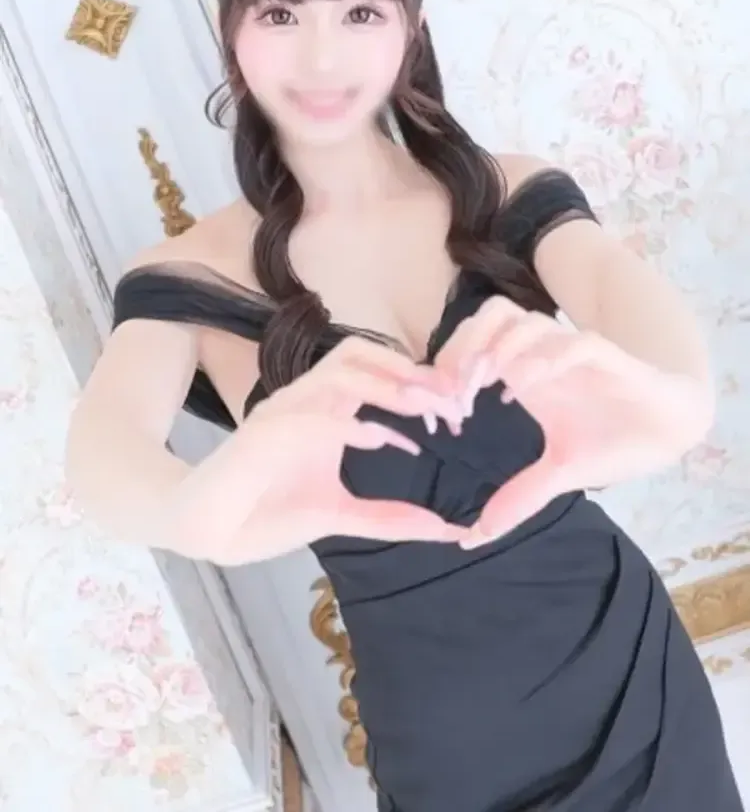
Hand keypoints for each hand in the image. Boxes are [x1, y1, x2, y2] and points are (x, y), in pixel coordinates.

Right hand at [191, 337, 466, 563]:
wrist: (207, 532)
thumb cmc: (265, 514)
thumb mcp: (339, 514)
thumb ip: (389, 518)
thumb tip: (446, 530)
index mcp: (324, 410)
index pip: (375, 372)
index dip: (418, 382)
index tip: (458, 409)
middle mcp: (305, 401)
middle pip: (359, 353)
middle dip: (407, 370)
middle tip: (450, 399)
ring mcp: (282, 412)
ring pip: (338, 372)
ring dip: (386, 386)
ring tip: (424, 410)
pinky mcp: (261, 436)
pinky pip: (309, 417)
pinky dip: (347, 425)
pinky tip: (379, 441)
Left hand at [435, 296, 712, 549]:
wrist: (669, 431)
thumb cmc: (612, 442)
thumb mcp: (558, 473)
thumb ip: (518, 498)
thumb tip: (474, 538)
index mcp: (524, 374)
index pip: (474, 343)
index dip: (448, 364)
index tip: (434, 404)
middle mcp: (543, 356)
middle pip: (490, 317)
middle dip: (462, 346)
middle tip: (449, 389)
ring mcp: (572, 352)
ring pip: (526, 320)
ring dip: (497, 347)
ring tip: (480, 384)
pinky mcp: (608, 358)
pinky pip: (574, 342)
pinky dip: (546, 358)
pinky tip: (525, 386)